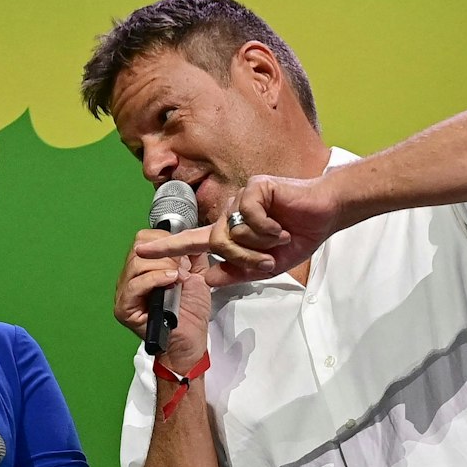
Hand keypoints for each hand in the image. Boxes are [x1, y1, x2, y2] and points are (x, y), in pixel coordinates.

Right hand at [112, 228, 211, 367]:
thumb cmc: (191, 313)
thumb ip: (191, 254)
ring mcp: (124, 293)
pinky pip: (135, 285)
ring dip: (162, 267)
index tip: (181, 255)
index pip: (143, 240)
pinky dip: (154, 279)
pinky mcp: (124, 308)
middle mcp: (129, 278)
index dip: (163, 241)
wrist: (190, 341)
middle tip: (181, 270)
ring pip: (136, 264)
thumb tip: (189, 235)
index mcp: (143, 269)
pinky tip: (170, 281)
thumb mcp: (195, 275)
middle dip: (165, 255)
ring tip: (177, 278)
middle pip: (139, 249)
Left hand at [135, 173, 350, 286]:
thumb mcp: (266, 266)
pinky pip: (249, 215)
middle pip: (218, 243)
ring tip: (280, 236)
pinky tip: (281, 223)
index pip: (192, 241)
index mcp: (230, 232)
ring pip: (233, 231)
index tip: (142, 251)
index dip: (167, 247)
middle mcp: (230, 213)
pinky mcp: (255, 187)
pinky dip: (268, 226)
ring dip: (260, 242)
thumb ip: (236, 273)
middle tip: (269, 257)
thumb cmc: (298, 236)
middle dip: (245, 257)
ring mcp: (240, 198)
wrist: (324, 214)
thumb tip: (206, 279)